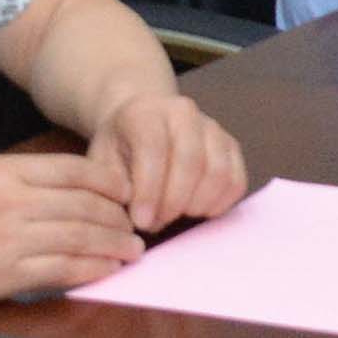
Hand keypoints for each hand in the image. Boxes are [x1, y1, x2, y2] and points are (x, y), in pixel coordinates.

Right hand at [0, 151, 148, 306]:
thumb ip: (7, 179)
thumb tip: (53, 187)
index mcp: (0, 170)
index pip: (74, 170)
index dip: (110, 181)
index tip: (127, 191)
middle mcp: (10, 201)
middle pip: (86, 204)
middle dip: (119, 216)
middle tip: (138, 225)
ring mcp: (8, 240)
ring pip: (81, 237)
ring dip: (115, 244)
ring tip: (133, 251)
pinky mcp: (2, 276)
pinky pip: (60, 271)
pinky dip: (91, 270)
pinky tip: (107, 271)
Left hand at [92, 90, 250, 233]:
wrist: (143, 122)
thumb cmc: (119, 147)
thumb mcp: (101, 160)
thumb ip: (111, 185)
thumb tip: (130, 215)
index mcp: (146, 113)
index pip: (153, 150)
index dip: (148, 191)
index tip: (140, 221)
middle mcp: (184, 113)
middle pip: (190, 162)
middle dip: (173, 203)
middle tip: (155, 224)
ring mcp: (213, 128)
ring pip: (218, 173)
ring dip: (196, 205)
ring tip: (173, 216)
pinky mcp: (231, 146)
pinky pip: (236, 181)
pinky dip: (219, 203)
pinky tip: (196, 210)